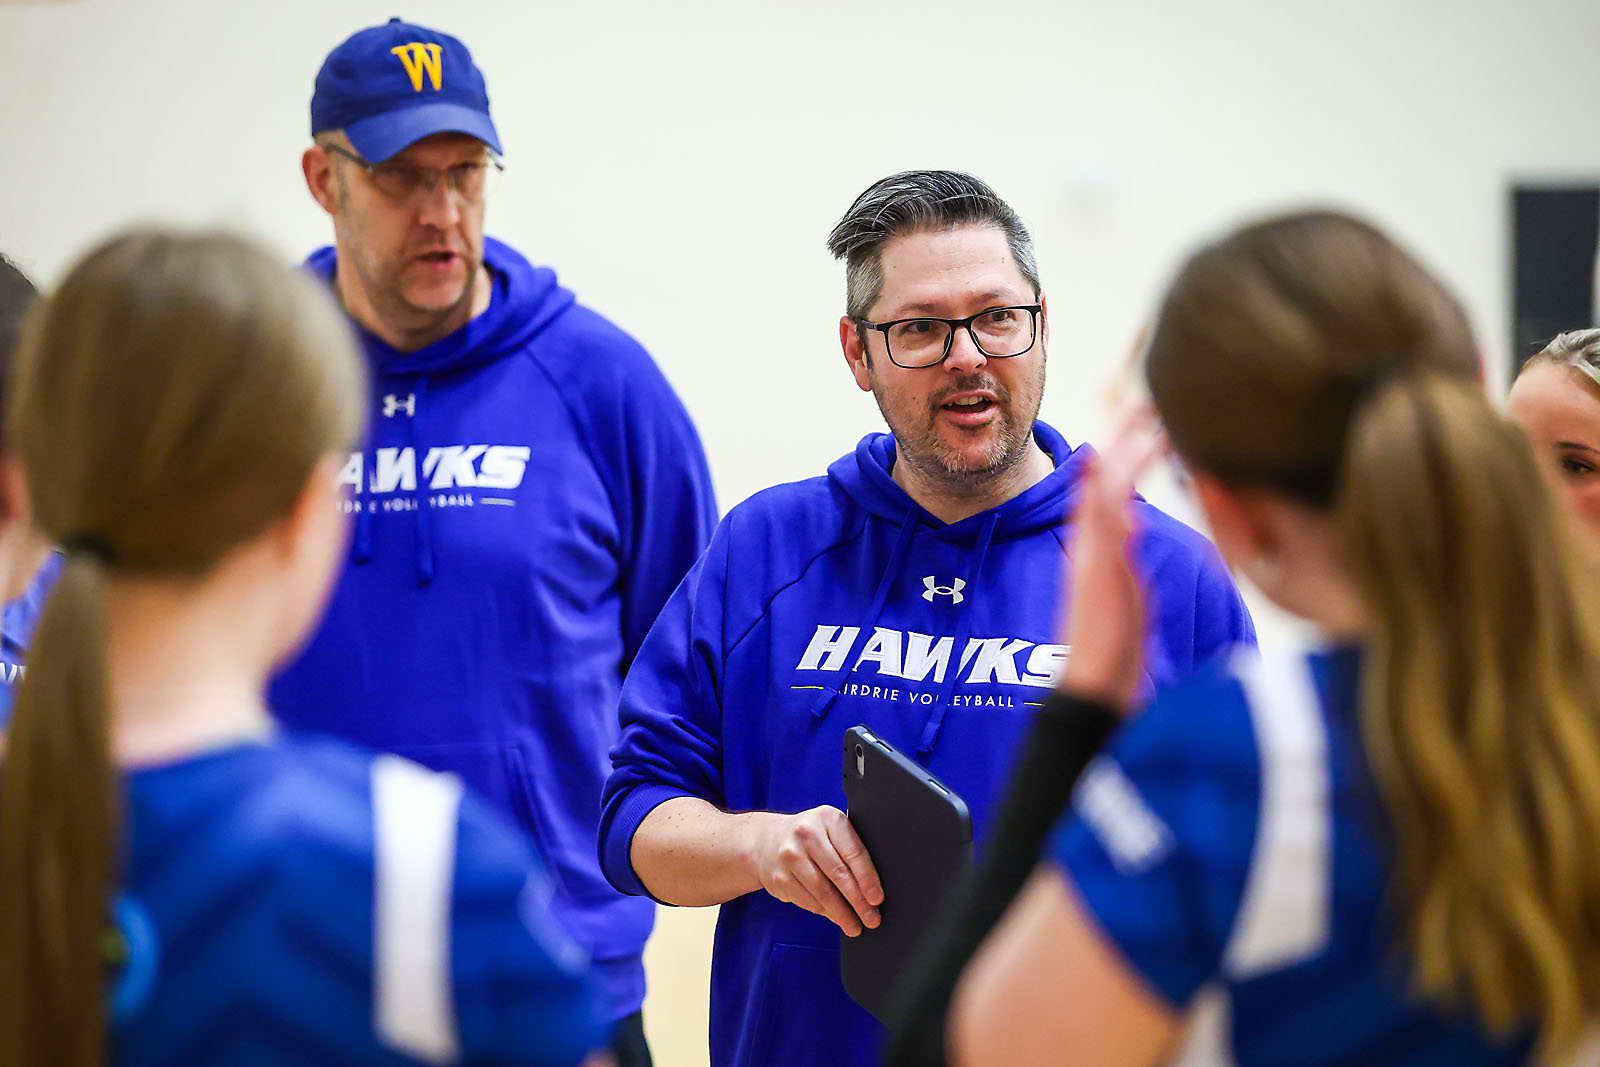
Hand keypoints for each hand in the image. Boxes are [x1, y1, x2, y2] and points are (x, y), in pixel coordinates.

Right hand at [751, 805, 883, 935]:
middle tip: (871, 919)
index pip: (853, 852)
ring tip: (854, 925)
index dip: (868, 879)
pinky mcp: (779, 878)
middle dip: (858, 901)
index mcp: (828, 818)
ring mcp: (790, 856)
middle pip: (839, 874)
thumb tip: (872, 891)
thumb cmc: (810, 838)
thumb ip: (850, 851)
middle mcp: (807, 834)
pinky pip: (807, 900)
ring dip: (841, 913)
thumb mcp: (831, 831)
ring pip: (822, 892)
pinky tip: (834, 916)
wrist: (766, 840)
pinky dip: (824, 912)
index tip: (877, 899)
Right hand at [1059, 402, 1164, 710]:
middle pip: (1104, 479)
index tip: (1142, 423)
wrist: (1093, 689)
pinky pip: (1100, 514)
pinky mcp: (1097, 565)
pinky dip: (1110, 482)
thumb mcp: (1126, 595)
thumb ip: (1126, 556)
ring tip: (1143, 414)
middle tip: (1144, 402)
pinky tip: (1122, 454)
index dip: (1124, 455)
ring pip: (1102, 488)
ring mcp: (1092, 554)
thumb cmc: (1115, 655)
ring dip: (1123, 449)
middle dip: (1124, 439)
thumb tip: (1135, 520)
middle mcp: (1093, 548)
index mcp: (1101, 553)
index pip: (1110, 492)